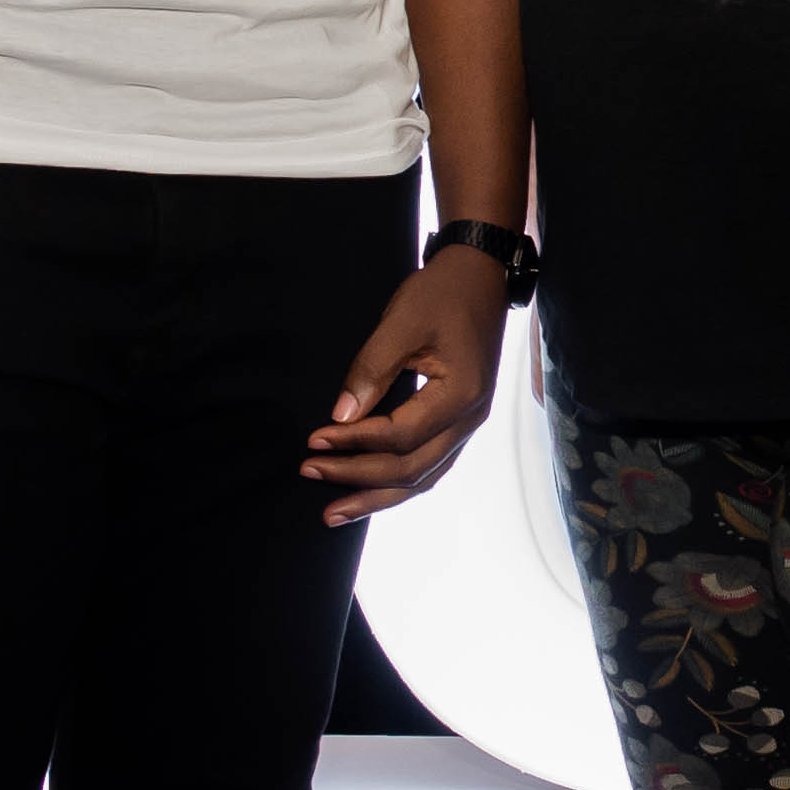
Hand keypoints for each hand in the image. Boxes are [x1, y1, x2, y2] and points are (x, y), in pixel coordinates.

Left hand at [305, 252, 510, 525]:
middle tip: (309, 472)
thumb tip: (340, 417)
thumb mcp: (402, 322)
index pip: (401, 436)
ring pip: (422, 478)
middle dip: (357, 478)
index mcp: (461, 395)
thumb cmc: (442, 293)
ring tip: (334, 511)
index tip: (315, 438)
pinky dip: (396, 483)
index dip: (354, 442)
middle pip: (411, 470)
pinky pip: (429, 466)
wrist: (480, 278)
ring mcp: (468, 425)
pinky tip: (369, 491)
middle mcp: (470, 419)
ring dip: (376, 496)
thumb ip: (371, 371)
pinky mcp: (459, 422)